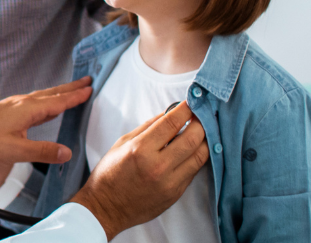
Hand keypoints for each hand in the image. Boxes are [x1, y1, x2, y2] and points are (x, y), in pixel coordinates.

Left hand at [0, 77, 92, 165]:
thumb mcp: (16, 151)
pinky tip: (45, 106)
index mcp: (26, 110)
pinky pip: (32, 102)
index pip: (57, 102)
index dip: (75, 96)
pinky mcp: (6, 111)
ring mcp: (12, 106)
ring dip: (58, 93)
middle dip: (70, 88)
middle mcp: (20, 103)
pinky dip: (45, 100)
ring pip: (41, 96)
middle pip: (51, 93)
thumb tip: (67, 153)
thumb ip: (43, 152)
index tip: (91, 89)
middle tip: (87, 80)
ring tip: (71, 91)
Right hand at [69, 102, 209, 239]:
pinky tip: (194, 149)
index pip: (172, 123)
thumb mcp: (122, 143)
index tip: (190, 102)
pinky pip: (194, 170)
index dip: (185, 109)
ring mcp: (170, 182)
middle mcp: (158, 166)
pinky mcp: (176, 193)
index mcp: (140, 149)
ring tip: (202, 131)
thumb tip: (169, 112)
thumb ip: (148, 127)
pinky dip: (197, 157)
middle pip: (193, 138)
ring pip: (200, 155)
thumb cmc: (110, 174)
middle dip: (201, 122)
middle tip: (201, 115)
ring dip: (204, 140)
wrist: (106, 207)